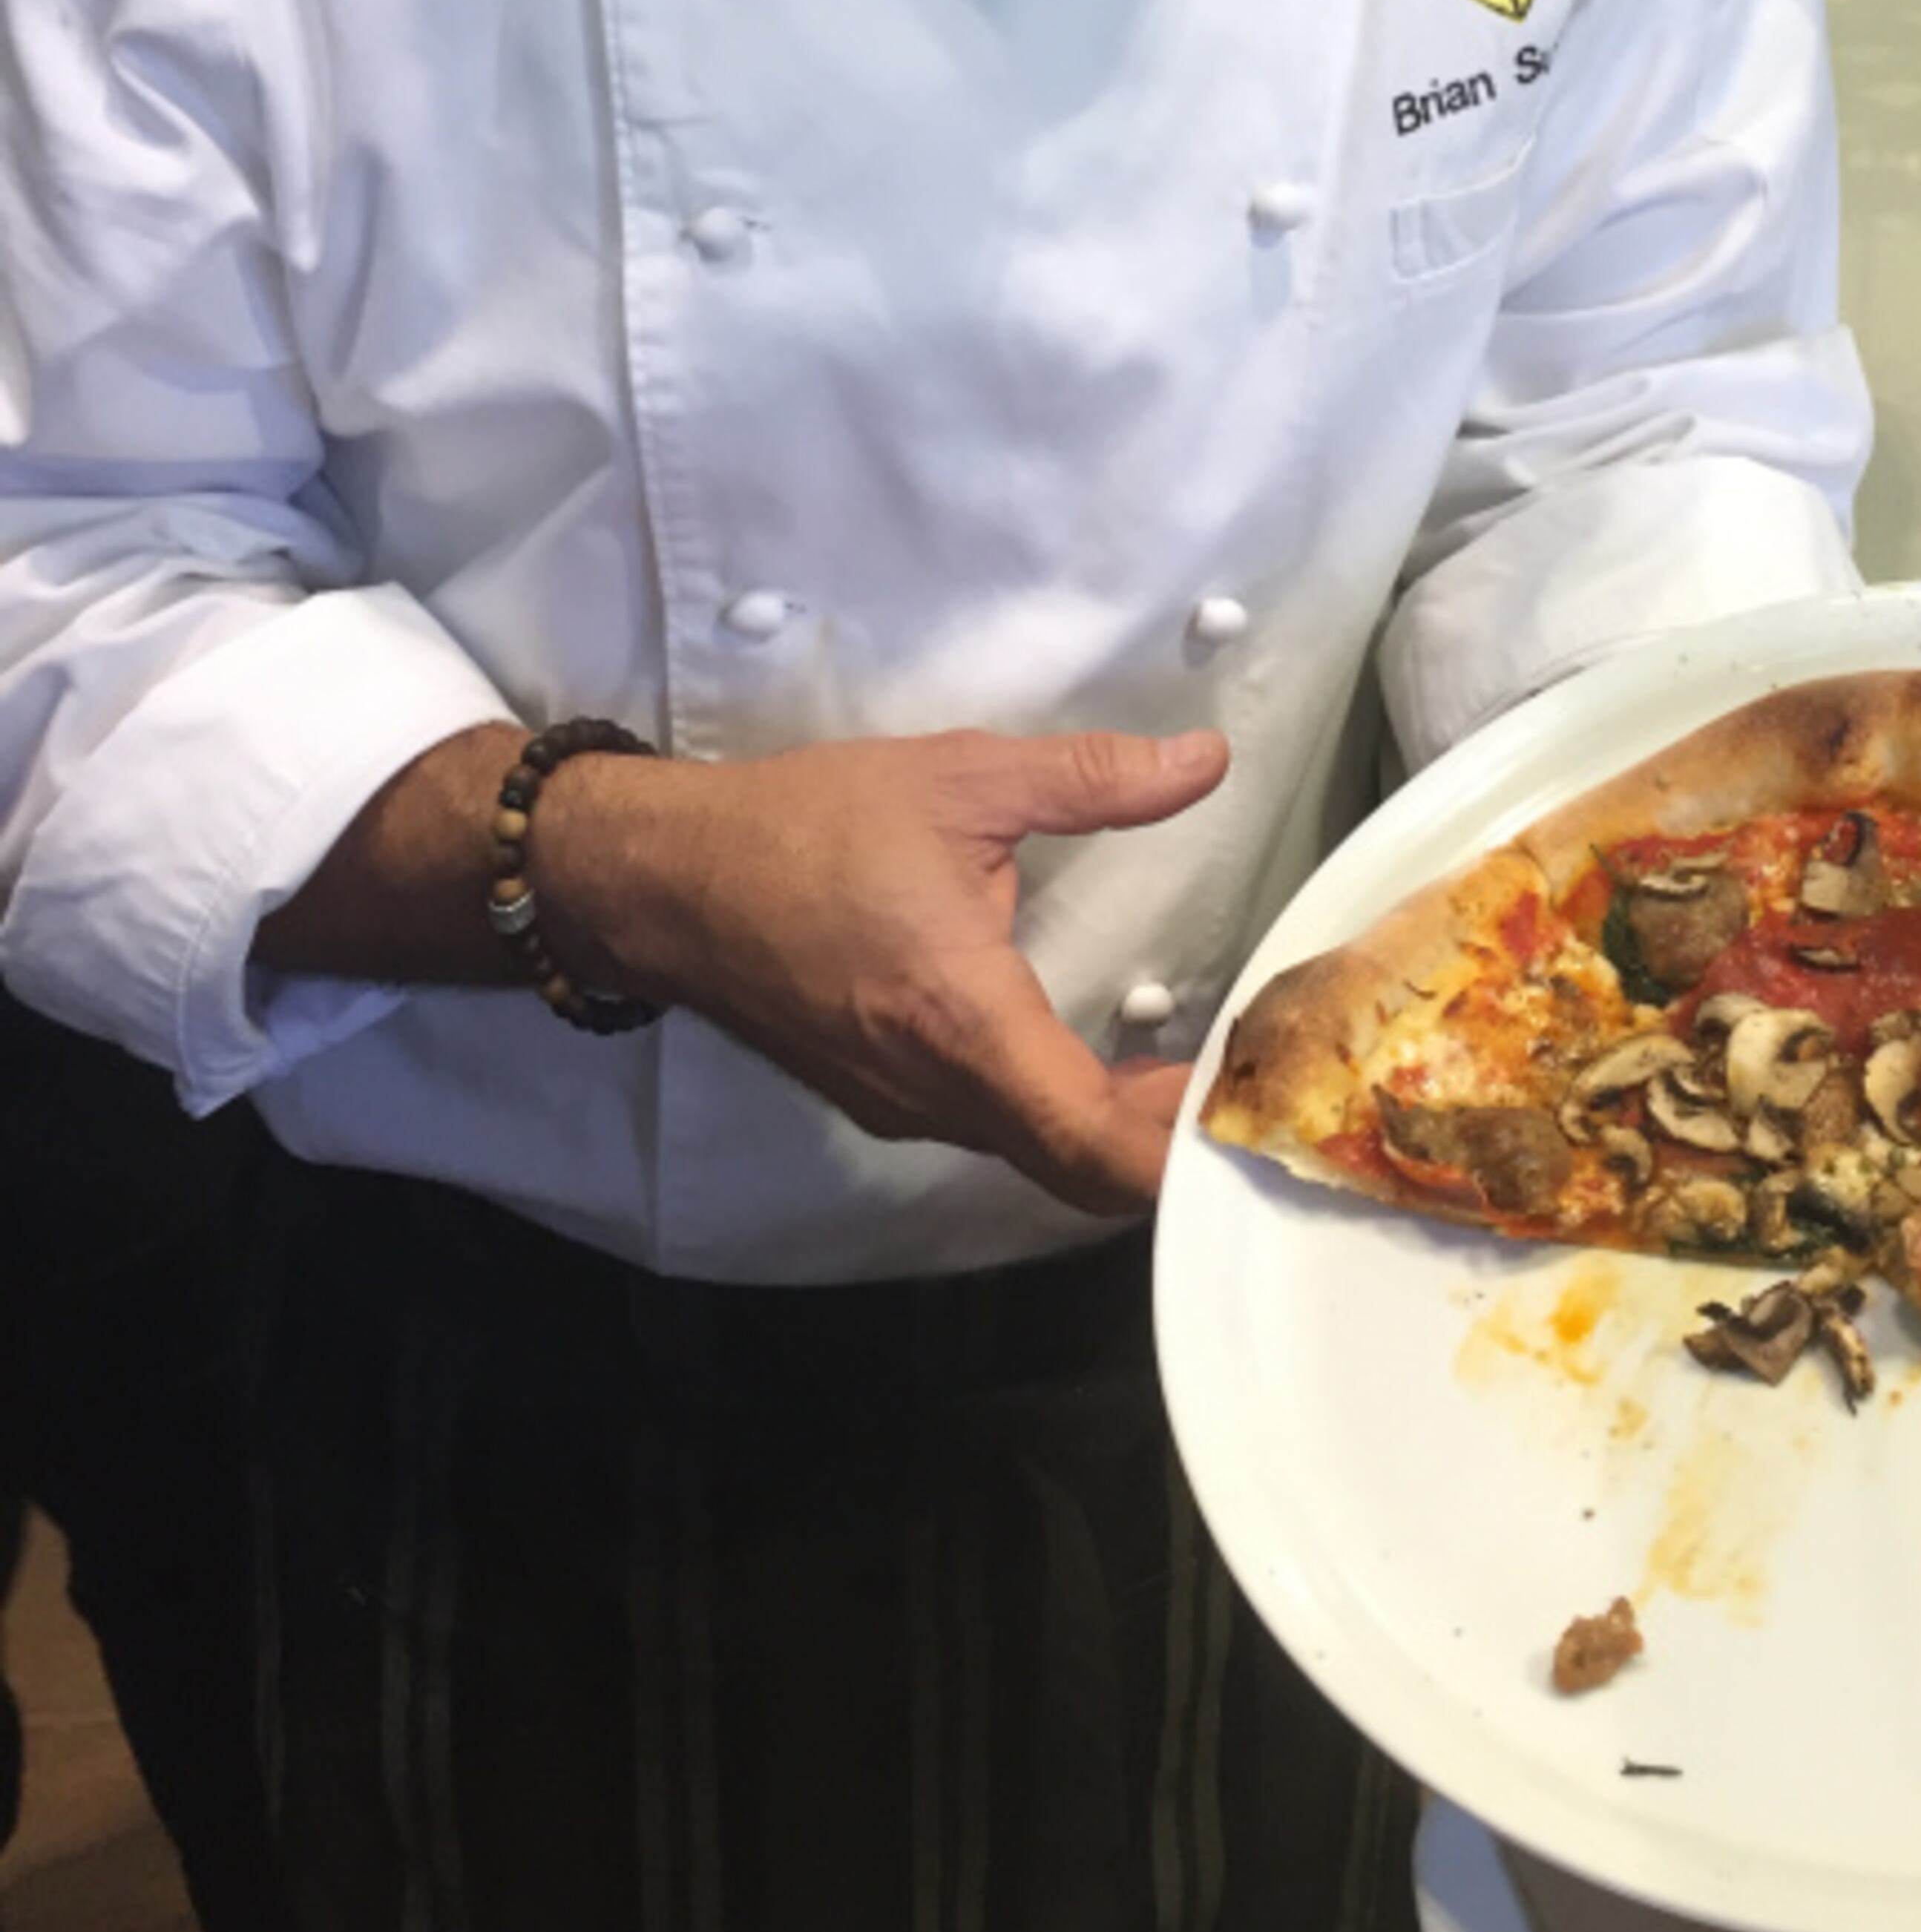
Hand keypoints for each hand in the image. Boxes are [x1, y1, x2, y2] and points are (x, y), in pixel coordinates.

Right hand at [575, 725, 1228, 1214]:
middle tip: (1242, 1079)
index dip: (1178, 1147)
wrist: (665, 881)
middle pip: (1077, 1170)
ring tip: (1190, 1068)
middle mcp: (935, 1093)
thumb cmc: (804, 828)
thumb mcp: (961, 778)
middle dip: (1166, 1141)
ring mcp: (902, 1107)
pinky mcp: (880, 1098)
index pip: (1091, 1142)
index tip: (1244, 1107)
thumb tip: (1205, 761)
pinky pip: (994, 1131)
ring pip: (1035, 1156)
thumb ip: (1092, 778)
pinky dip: (1059, 1116)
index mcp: (961, 1023)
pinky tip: (1101, 1064)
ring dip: (1115, 1131)